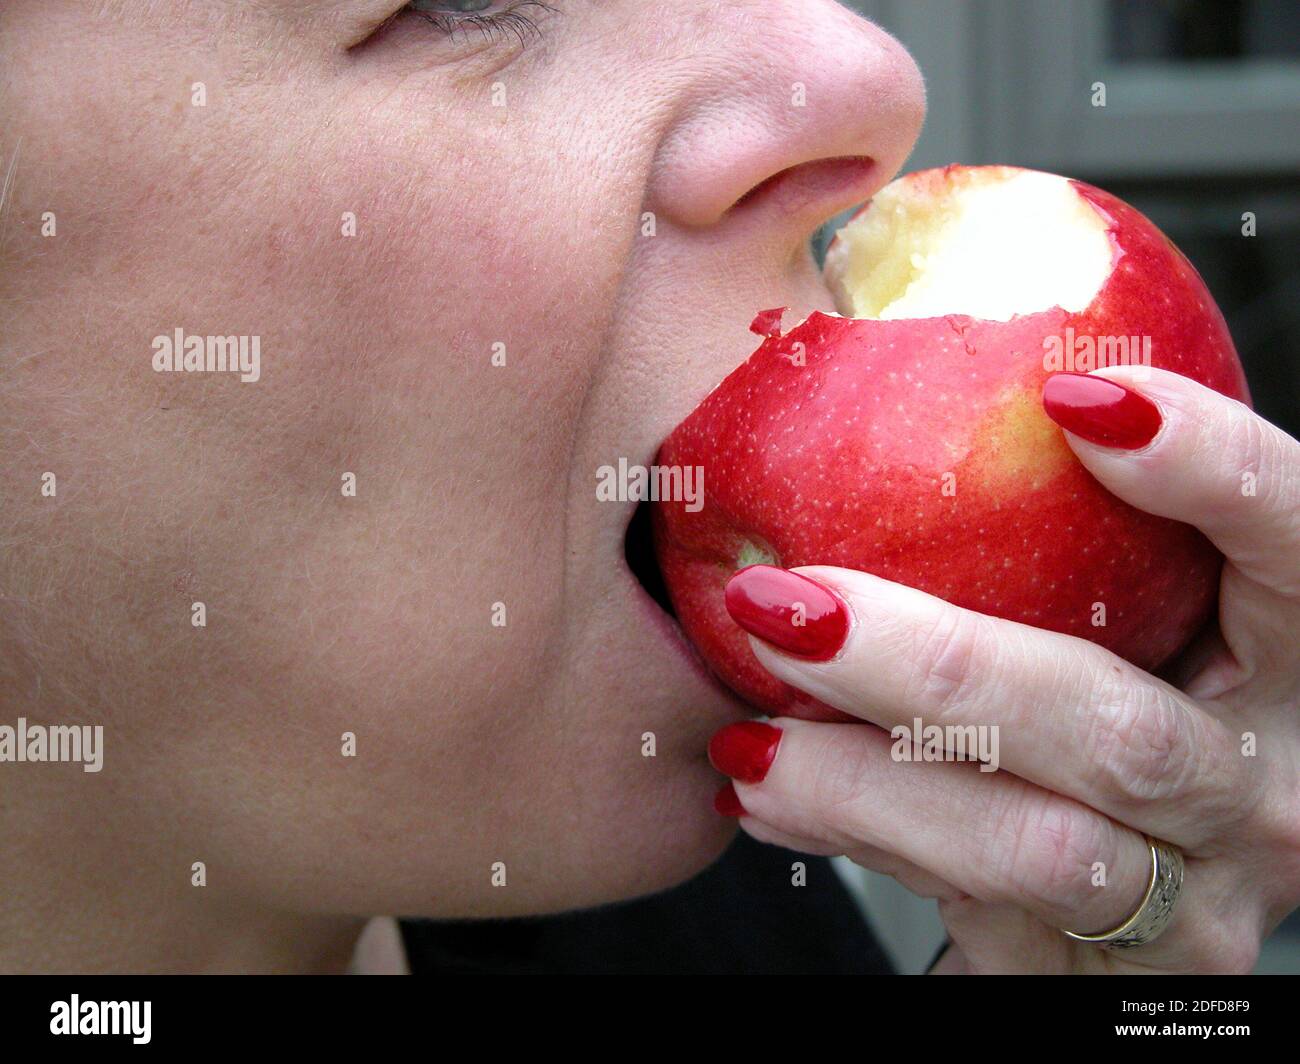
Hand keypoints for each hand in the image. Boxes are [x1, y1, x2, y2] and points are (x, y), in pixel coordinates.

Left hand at [708, 367, 1299, 973]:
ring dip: (864, 784)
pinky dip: (852, 839)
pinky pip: (966, 913)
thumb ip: (1080, 526)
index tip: (1072, 403)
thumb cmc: (1123, 686)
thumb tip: (909, 367)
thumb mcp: (1139, 605)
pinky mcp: (1106, 976)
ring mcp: (1199, 902)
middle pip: (1113, 727)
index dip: (1209, 468)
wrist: (1155, 887)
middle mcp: (1276, 788)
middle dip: (930, 666)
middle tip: (785, 603)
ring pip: (1030, 850)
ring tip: (748, 733)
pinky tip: (772, 795)